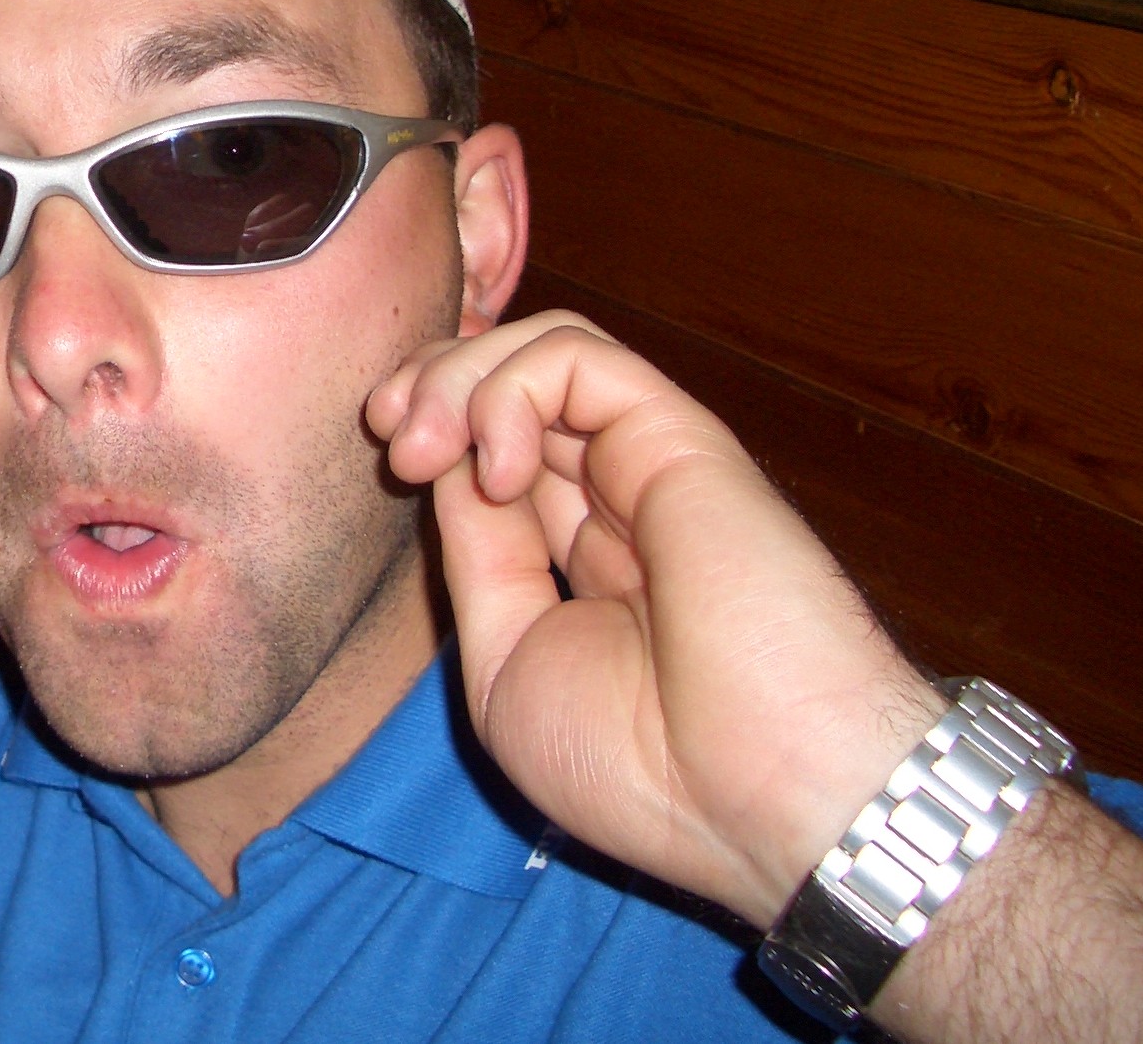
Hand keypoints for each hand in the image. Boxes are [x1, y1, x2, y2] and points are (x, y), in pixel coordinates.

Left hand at [368, 310, 941, 927]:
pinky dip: (513, 386)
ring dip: (459, 375)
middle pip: (509, 383)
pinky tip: (500, 466)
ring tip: (426, 446)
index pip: (490, 447)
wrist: (753, 793)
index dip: (431, 427)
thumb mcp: (507, 664)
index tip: (389, 459)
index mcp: (583, 554)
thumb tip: (445, 466)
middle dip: (429, 384)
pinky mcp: (677, 432)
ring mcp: (647, 460)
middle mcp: (616, 494)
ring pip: (541, 350)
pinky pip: (578, 357)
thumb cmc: (637, 764)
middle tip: (390, 434)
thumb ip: (479, 556)